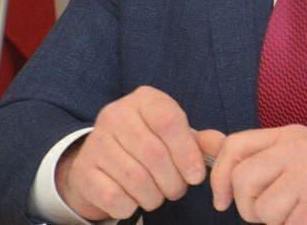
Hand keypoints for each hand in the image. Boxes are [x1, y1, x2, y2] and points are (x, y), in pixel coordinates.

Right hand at [55, 85, 225, 219]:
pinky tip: (134, 200)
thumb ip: (201, 141)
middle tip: (177, 190)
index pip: (168, 121)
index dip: (187, 153)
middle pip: (154, 154)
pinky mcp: (84, 171)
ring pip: (135, 179)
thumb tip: (222, 145)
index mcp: (143, 100)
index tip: (196, 176)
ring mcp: (96, 142)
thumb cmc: (146, 145)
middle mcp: (116, 115)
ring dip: (154, 196)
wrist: (100, 159)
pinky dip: (131, 206)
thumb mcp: (174, 136)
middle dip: (173, 182)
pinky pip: (115, 197)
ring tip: (158, 195)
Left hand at [208, 124, 306, 223]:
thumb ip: (263, 155)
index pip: (236, 146)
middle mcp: (299, 151)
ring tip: (304, 213)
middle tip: (272, 213)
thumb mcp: (305, 154)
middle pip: (243, 181)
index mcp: (292, 136)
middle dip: (249, 207)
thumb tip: (207, 145)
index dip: (221, 176)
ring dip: (276, 222)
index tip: (222, 198)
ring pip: (261, 210)